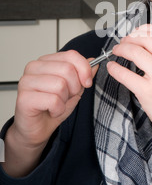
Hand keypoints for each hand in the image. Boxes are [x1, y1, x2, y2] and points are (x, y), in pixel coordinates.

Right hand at [2, 50, 97, 176]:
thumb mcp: (74, 88)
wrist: (37, 129)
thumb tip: (94, 62)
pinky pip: (53, 100)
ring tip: (56, 104)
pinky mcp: (24, 98)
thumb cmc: (52, 107)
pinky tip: (51, 111)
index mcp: (46, 61)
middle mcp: (34, 67)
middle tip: (66, 97)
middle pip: (67, 69)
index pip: (71, 55)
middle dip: (74, 87)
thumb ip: (84, 74)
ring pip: (60, 85)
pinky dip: (57, 109)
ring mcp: (26, 82)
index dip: (84, 69)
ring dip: (64, 100)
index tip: (87, 82)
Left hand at [107, 25, 151, 162]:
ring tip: (117, 51)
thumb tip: (149, 41)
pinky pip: (126, 74)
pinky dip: (115, 68)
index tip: (136, 32)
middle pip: (146, 39)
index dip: (144, 29)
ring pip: (135, 52)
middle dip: (130, 38)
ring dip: (121, 48)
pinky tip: (112, 67)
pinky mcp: (148, 92)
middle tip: (124, 42)